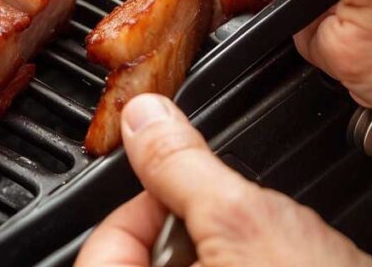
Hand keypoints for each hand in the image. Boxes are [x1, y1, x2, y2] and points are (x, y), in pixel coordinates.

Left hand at [75, 94, 371, 266]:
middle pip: (146, 260)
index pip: (106, 245)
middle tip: (228, 225)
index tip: (176, 188)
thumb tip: (141, 118)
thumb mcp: (241, 220)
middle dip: (185, 232)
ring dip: (221, 255)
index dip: (143, 206)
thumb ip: (178, 165)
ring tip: (265, 256)